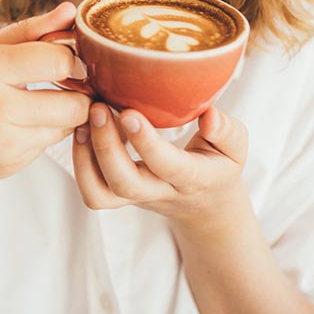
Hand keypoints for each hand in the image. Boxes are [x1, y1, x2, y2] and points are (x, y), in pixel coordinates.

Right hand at [0, 2, 90, 182]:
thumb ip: (27, 31)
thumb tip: (69, 12)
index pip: (60, 62)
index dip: (71, 58)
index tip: (64, 56)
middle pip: (76, 104)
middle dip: (77, 92)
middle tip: (62, 81)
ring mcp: (3, 145)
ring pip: (65, 128)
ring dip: (58, 114)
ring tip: (30, 101)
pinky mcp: (7, 167)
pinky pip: (45, 147)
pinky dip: (38, 133)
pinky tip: (11, 123)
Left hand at [72, 102, 247, 223]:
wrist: (204, 205)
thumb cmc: (217, 165)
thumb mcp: (234, 148)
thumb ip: (226, 131)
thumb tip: (209, 114)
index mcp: (193, 179)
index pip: (168, 166)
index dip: (146, 142)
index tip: (129, 112)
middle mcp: (159, 192)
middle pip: (125, 183)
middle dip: (105, 145)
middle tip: (98, 107)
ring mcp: (134, 197)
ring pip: (100, 193)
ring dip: (84, 156)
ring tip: (84, 119)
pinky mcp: (117, 195)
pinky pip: (92, 191)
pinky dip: (79, 162)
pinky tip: (83, 130)